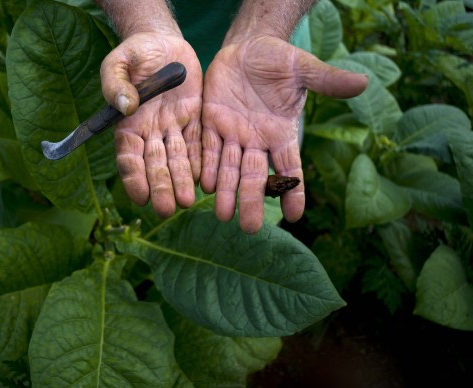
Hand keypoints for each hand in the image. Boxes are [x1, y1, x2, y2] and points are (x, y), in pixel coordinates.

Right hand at [100, 33, 202, 216]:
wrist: (163, 42)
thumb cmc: (135, 53)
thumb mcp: (119, 62)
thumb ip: (116, 83)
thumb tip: (125, 107)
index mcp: (128, 124)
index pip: (129, 157)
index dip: (133, 177)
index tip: (140, 197)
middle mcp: (151, 132)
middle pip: (155, 165)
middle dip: (161, 187)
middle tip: (167, 209)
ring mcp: (174, 128)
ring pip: (178, 159)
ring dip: (182, 181)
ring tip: (187, 202)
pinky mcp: (194, 119)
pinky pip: (198, 143)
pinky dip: (200, 162)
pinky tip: (204, 180)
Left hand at [201, 35, 367, 232]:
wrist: (248, 47)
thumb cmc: (279, 59)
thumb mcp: (303, 68)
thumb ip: (327, 79)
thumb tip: (364, 83)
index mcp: (281, 133)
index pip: (290, 168)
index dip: (294, 191)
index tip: (294, 215)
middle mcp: (257, 140)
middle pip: (256, 177)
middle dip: (252, 201)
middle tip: (249, 228)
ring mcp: (233, 133)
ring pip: (229, 168)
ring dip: (226, 191)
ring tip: (223, 215)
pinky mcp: (211, 122)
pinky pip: (207, 147)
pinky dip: (206, 165)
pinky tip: (204, 185)